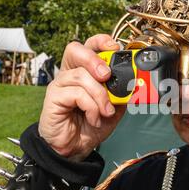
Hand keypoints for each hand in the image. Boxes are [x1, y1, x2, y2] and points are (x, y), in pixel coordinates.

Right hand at [38, 34, 125, 161]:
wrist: (76, 148)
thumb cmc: (91, 125)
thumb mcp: (114, 107)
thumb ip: (122, 93)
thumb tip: (135, 82)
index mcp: (85, 71)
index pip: (88, 45)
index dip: (101, 41)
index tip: (115, 47)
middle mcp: (70, 74)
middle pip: (75, 50)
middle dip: (94, 60)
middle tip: (107, 76)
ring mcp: (60, 85)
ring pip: (80, 75)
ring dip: (99, 95)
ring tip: (106, 111)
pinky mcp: (53, 98)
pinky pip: (76, 93)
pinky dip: (91, 106)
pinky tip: (94, 118)